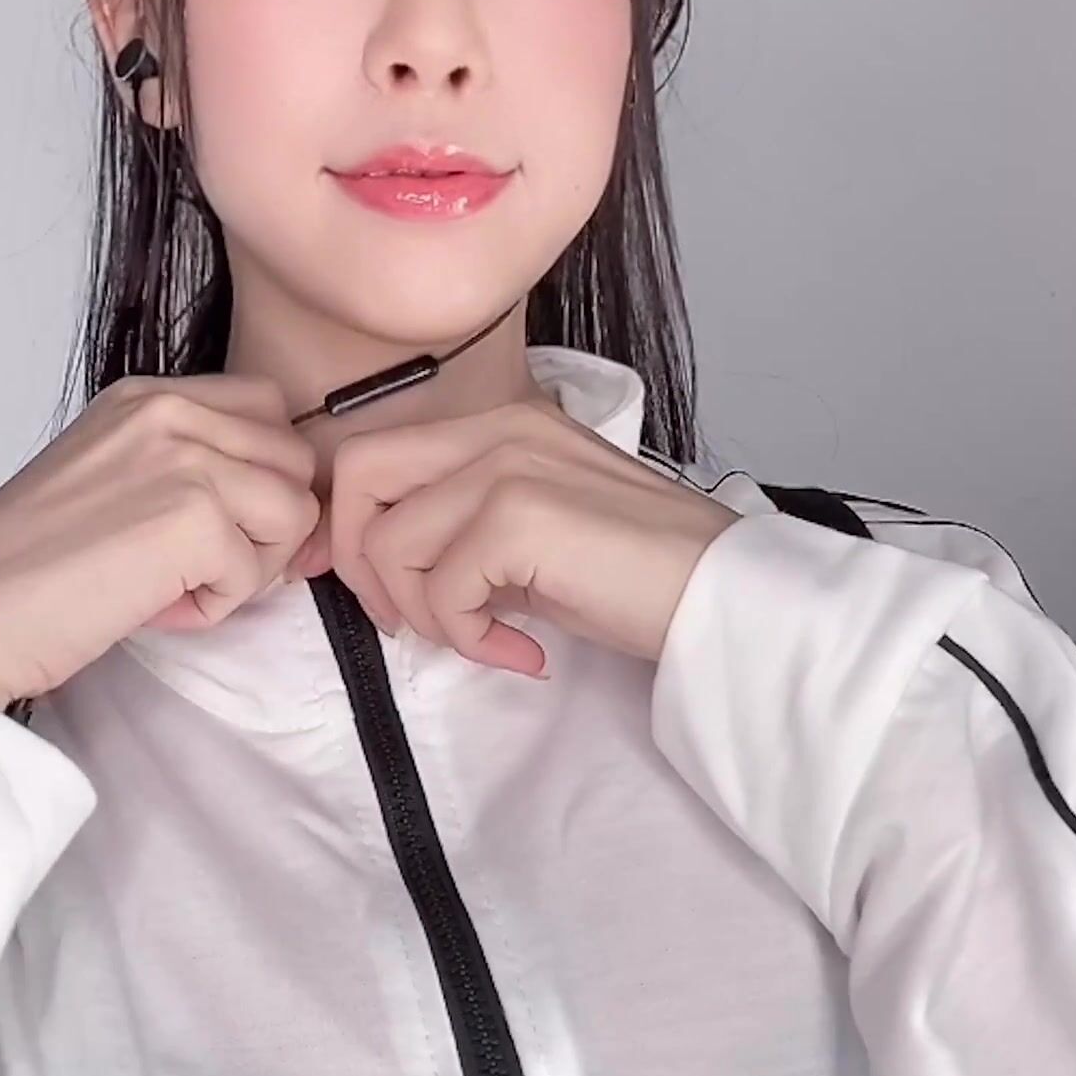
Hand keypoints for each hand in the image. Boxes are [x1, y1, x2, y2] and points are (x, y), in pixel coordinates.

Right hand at [0, 374, 321, 712]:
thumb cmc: (27, 567)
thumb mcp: (113, 479)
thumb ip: (190, 469)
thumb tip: (285, 513)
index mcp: (148, 395)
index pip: (268, 409)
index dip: (262, 476)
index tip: (221, 526)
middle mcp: (171, 409)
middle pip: (294, 459)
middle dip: (264, 524)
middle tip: (192, 567)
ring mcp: (187, 457)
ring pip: (293, 513)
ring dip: (246, 568)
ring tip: (171, 586)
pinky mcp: (195, 516)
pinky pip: (256, 572)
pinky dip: (213, 607)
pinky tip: (149, 606)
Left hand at [284, 397, 740, 675]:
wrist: (724, 593)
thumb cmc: (639, 573)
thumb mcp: (538, 532)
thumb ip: (467, 530)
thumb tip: (394, 575)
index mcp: (501, 423)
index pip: (375, 456)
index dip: (351, 529)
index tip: (383, 594)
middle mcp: (497, 428)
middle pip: (358, 476)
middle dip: (361, 563)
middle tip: (413, 624)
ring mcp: (506, 465)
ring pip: (390, 543)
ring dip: (426, 615)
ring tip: (489, 640)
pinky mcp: (518, 515)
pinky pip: (440, 589)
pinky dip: (468, 638)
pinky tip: (523, 652)